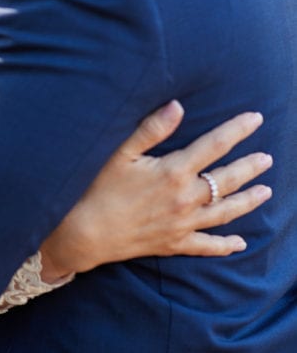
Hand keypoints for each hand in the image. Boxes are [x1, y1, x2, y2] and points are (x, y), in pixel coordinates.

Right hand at [41, 102, 272, 278]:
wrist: (85, 233)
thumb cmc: (99, 187)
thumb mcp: (121, 153)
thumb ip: (152, 129)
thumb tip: (178, 105)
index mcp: (174, 171)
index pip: (215, 145)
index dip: (237, 130)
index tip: (256, 119)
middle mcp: (185, 199)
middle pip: (227, 180)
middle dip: (250, 166)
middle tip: (267, 158)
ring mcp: (183, 224)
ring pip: (225, 212)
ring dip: (248, 201)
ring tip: (266, 192)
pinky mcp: (174, 244)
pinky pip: (207, 246)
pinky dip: (225, 245)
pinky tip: (240, 243)